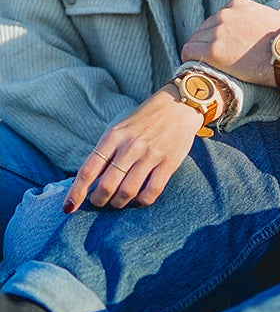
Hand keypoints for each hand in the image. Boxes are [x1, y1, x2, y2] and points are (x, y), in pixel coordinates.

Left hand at [63, 85, 210, 213]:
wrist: (178, 104)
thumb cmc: (145, 120)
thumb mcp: (120, 129)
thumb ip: (106, 152)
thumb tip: (87, 182)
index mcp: (114, 136)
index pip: (89, 170)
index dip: (76, 192)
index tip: (68, 208)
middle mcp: (131, 146)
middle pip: (106, 186)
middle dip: (99, 200)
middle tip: (100, 202)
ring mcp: (151, 154)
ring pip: (127, 192)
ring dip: (119, 203)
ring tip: (119, 202)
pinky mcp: (169, 162)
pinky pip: (151, 192)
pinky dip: (142, 202)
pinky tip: (139, 200)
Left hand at [181, 0, 279, 86]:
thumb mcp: (267, 15)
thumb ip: (252, 14)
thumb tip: (251, 20)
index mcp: (236, 4)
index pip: (216, 17)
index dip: (219, 32)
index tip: (226, 44)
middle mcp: (224, 15)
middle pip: (204, 28)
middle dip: (209, 41)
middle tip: (219, 56)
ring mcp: (217, 32)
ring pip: (195, 39)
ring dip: (201, 50)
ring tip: (210, 63)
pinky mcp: (213, 51)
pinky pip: (188, 51)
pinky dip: (190, 57)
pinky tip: (195, 65)